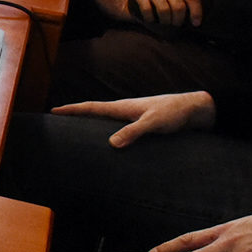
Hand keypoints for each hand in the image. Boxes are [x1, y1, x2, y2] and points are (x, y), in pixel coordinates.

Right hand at [50, 89, 216, 147]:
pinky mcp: (144, 126)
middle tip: (60, 121)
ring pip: (107, 122)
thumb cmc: (175, 113)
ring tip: (79, 135)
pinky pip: (120, 130)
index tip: (54, 110)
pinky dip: (109, 133)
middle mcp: (126, 111)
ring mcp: (134, 118)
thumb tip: (111, 144)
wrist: (197, 110)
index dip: (72, 110)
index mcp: (123, 107)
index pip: (92, 107)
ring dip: (92, 125)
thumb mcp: (153, 123)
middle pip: (96, 113)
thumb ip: (133, 132)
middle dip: (77, 117)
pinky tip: (111, 144)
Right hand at [115, 0, 203, 27]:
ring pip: (164, 10)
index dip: (196, 12)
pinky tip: (150, 19)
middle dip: (178, 20)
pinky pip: (147, 9)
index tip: (196, 23)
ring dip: (165, 21)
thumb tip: (189, 11)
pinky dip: (150, 18)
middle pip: (178, 7)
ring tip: (164, 23)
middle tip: (175, 25)